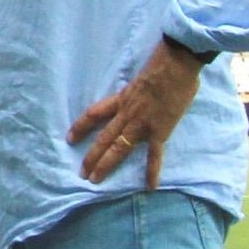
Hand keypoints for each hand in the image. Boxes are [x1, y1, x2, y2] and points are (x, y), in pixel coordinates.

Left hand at [69, 40, 206, 186]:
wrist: (177, 62)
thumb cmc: (163, 63)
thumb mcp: (142, 75)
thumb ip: (138, 88)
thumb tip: (144, 92)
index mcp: (122, 98)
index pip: (94, 114)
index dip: (80, 127)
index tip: (70, 138)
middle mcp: (127, 114)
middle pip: (103, 138)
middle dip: (91, 156)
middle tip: (82, 173)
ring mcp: (142, 124)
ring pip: (119, 148)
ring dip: (106, 165)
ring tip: (95, 180)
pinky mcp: (160, 131)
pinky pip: (154, 155)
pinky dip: (152, 172)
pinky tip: (149, 187)